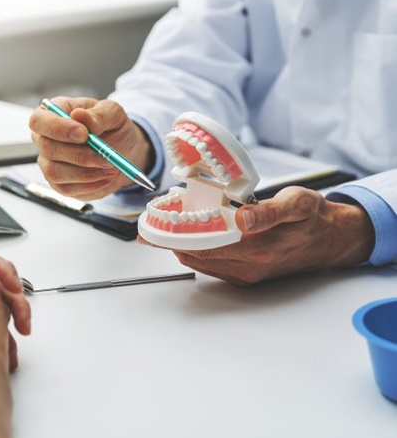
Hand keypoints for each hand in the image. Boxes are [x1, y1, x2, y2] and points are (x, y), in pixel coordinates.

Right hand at [29, 96, 153, 199]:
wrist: (122, 152)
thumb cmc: (113, 127)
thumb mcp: (114, 114)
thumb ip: (99, 114)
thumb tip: (79, 115)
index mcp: (54, 114)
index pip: (39, 120)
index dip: (58, 128)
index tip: (84, 134)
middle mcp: (45, 138)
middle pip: (48, 148)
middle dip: (80, 155)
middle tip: (106, 157)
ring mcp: (49, 162)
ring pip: (55, 172)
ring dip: (87, 173)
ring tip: (110, 166)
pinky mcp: (58, 183)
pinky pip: (66, 189)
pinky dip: (90, 185)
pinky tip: (105, 176)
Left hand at [139, 187, 374, 284]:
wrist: (330, 239)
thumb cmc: (312, 218)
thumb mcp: (298, 204)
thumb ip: (269, 212)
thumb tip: (242, 218)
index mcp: (257, 248)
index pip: (203, 244)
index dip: (174, 236)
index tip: (153, 226)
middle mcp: (248, 266)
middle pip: (196, 256)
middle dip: (170, 241)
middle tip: (150, 226)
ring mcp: (246, 273)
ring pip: (201, 262)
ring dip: (180, 247)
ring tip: (163, 230)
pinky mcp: (246, 275)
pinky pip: (211, 266)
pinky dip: (195, 252)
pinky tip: (189, 238)